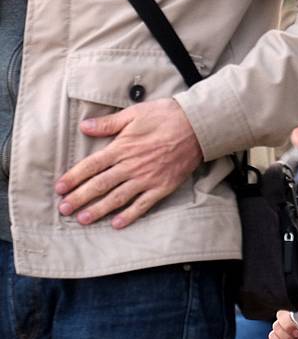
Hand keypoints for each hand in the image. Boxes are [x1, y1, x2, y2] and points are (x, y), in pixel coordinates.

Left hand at [55, 98, 202, 228]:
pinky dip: (130, 215)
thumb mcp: (133, 114)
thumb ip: (108, 123)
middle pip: (100, 185)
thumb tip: (84, 127)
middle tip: (64, 209)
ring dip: (99, 210)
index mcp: (122, 147)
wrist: (196, 127)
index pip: (91, 166)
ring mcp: (147, 179)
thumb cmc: (165, 117)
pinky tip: (117, 224)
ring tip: (83, 219)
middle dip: (80, 198)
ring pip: (118, 198)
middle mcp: (131, 166)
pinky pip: (143, 205)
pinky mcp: (162, 187)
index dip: (73, 177)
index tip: (60, 188)